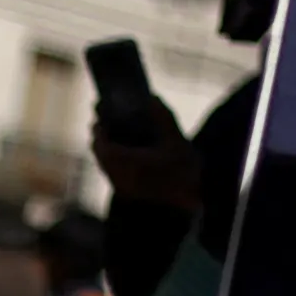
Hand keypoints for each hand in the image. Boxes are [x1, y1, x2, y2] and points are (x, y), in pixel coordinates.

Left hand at [93, 94, 202, 212]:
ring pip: (107, 169)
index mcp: (131, 164)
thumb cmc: (187, 168)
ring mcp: (127, 189)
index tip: (98, 120)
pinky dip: (113, 164)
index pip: (105, 147)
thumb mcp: (177, 139)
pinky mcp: (132, 194)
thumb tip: (152, 98)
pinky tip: (123, 157)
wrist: (197, 197)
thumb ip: (163, 117)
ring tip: (111, 140)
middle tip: (102, 126)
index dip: (99, 133)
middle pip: (102, 158)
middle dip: (100, 142)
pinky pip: (114, 176)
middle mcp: (124, 178)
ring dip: (106, 154)